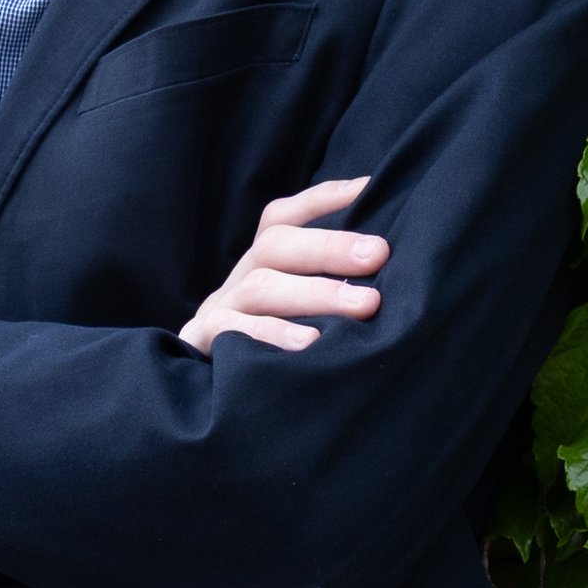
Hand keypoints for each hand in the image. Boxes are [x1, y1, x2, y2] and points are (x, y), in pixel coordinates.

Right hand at [179, 176, 387, 356]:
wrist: (210, 397)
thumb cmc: (271, 346)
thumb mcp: (297, 309)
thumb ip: (328, 281)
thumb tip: (383, 255)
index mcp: (260, 263)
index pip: (283, 216)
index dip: (324, 200)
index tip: (369, 190)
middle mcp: (239, 279)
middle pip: (275, 244)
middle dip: (330, 247)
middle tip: (379, 255)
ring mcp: (219, 309)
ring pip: (261, 287)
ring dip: (315, 293)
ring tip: (364, 305)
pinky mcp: (204, 342)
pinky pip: (232, 331)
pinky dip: (272, 335)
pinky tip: (310, 344)